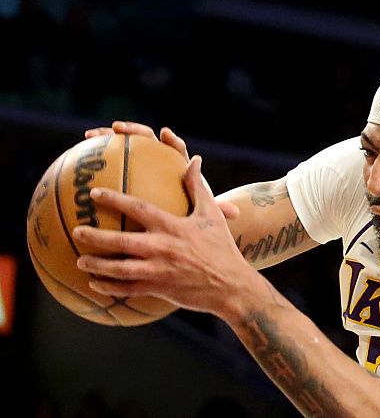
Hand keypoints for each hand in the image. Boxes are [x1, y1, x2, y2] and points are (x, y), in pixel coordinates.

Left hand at [72, 155, 257, 318]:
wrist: (231, 284)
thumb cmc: (221, 247)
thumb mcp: (212, 214)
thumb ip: (198, 187)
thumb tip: (194, 160)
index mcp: (173, 226)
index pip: (139, 209)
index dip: (115, 199)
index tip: (95, 193)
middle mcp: (163, 248)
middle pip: (122, 242)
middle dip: (96, 236)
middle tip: (77, 230)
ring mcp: (159, 271)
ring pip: (120, 269)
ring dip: (98, 265)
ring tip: (80, 260)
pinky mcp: (160, 289)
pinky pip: (129, 290)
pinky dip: (111, 287)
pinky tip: (96, 284)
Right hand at [85, 121, 239, 219]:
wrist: (178, 229)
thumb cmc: (191, 222)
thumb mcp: (202, 217)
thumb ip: (216, 211)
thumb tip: (237, 211)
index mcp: (177, 171)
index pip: (176, 151)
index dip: (171, 142)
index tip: (165, 133)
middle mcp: (157, 166)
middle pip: (145, 142)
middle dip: (132, 131)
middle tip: (117, 128)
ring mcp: (138, 170)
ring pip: (121, 150)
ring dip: (106, 139)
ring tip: (89, 138)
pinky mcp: (122, 178)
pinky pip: (104, 170)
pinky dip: (92, 166)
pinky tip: (74, 170)